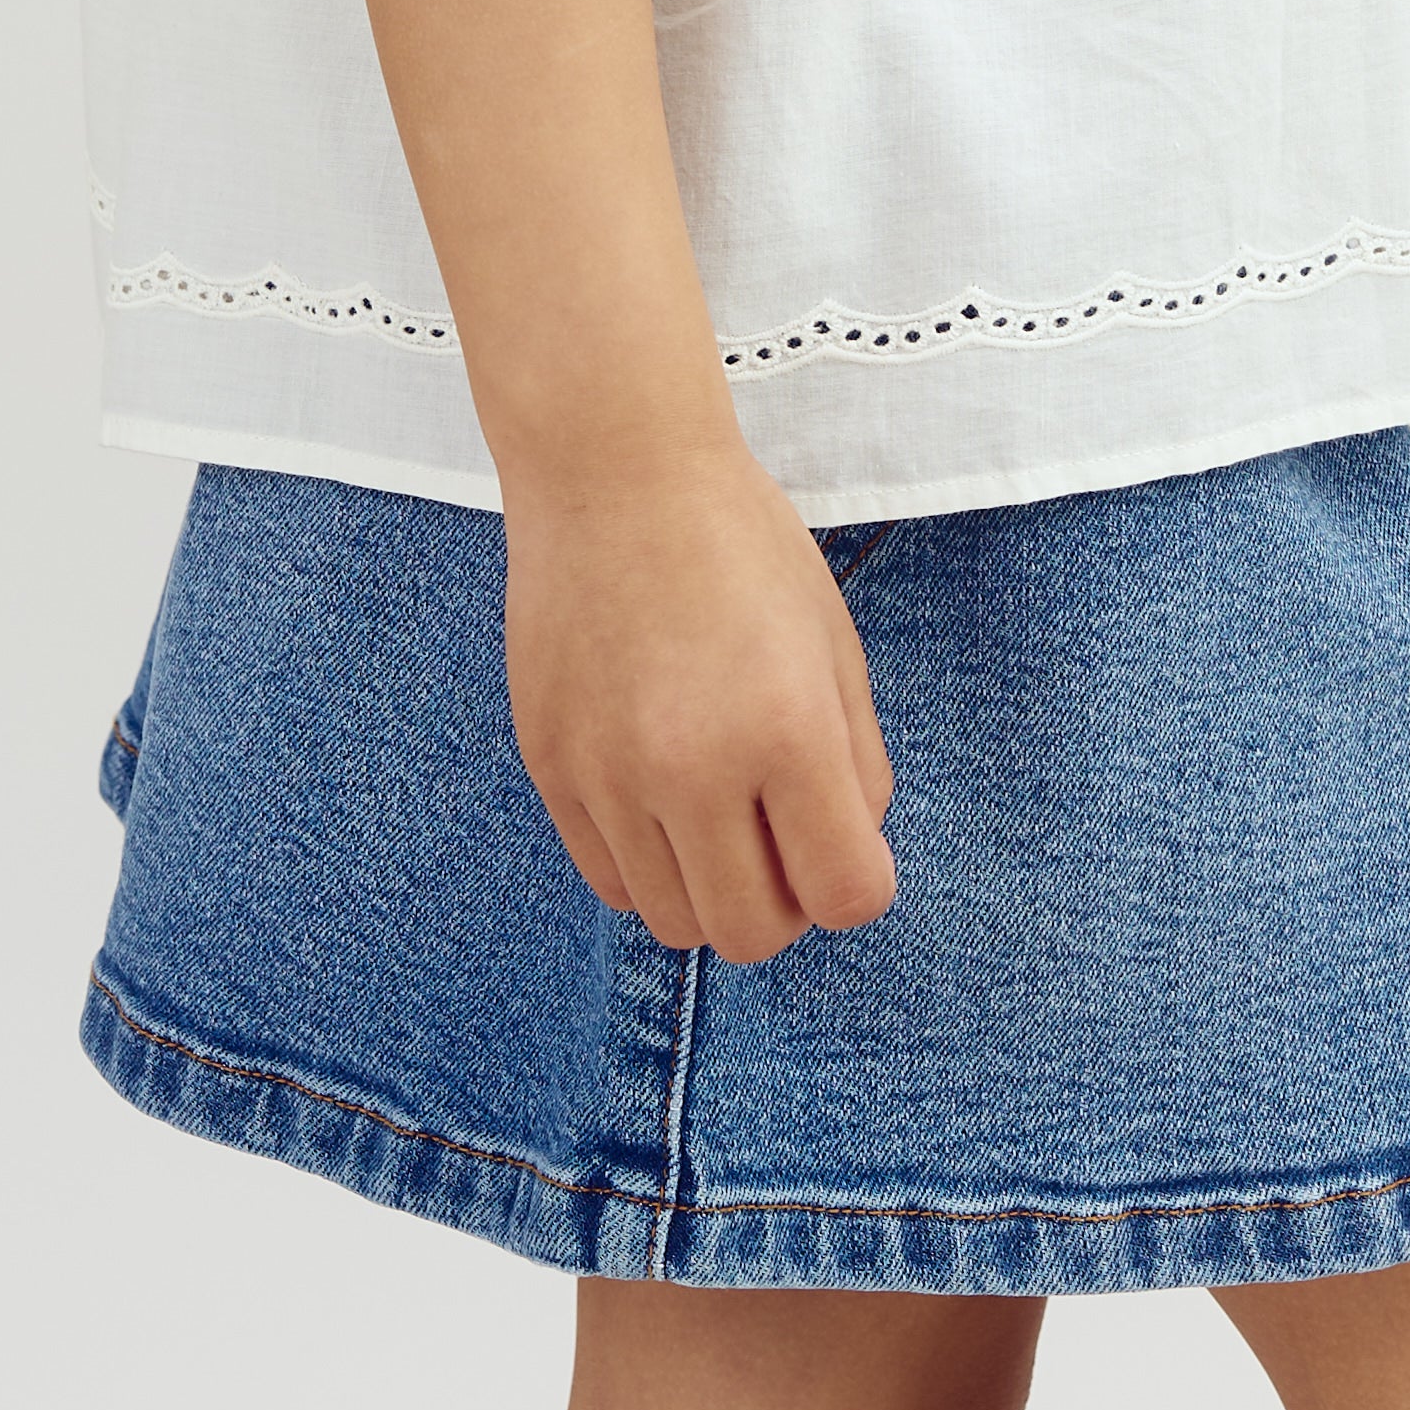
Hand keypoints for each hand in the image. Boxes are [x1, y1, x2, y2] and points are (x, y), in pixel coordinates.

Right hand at [501, 437, 898, 961]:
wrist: (613, 473)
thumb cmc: (739, 546)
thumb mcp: (833, 644)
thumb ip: (857, 766)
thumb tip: (846, 859)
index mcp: (787, 728)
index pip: (845, 896)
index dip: (856, 883)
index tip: (844, 844)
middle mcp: (692, 765)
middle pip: (753, 935)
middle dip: (785, 904)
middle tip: (781, 837)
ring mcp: (610, 775)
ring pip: (675, 922)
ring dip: (712, 890)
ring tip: (719, 814)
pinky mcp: (552, 769)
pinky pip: (610, 882)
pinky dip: (649, 867)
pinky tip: (663, 802)